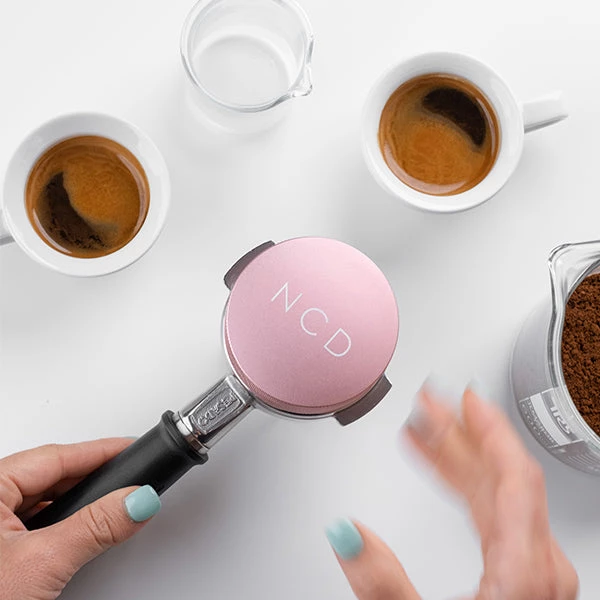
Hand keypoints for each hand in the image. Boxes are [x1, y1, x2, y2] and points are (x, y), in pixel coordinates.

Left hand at [0, 439, 160, 599]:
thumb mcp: (42, 563)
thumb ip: (95, 527)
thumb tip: (135, 501)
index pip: (55, 457)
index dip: (99, 451)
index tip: (130, 448)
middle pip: (49, 476)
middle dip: (92, 478)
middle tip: (129, 478)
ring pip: (42, 500)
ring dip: (78, 503)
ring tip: (109, 503)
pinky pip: (34, 522)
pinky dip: (62, 523)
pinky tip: (79, 528)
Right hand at [325, 384, 578, 598]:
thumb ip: (383, 582)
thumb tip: (346, 532)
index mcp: (523, 568)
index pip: (513, 472)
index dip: (489, 427)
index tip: (463, 395)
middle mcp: (537, 565)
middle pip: (500, 478)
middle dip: (457, 437)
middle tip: (425, 406)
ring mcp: (533, 572)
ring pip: (497, 495)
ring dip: (458, 459)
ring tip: (420, 433)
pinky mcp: (521, 578)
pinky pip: (497, 517)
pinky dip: (466, 488)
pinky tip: (440, 474)